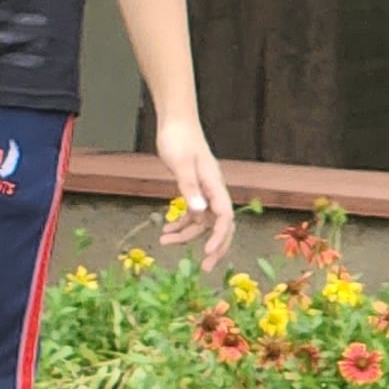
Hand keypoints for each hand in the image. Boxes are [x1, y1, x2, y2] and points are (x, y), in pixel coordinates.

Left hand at [152, 118, 236, 261]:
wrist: (175, 121)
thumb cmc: (178, 139)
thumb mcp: (181, 164)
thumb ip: (189, 187)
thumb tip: (200, 212)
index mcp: (215, 186)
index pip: (224, 218)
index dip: (219, 238)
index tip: (207, 253)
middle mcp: (214, 190)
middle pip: (221, 226)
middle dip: (214, 247)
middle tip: (204, 268)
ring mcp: (205, 190)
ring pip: (203, 221)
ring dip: (187, 234)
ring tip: (164, 242)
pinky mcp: (194, 187)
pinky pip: (193, 212)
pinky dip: (182, 222)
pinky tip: (167, 228)